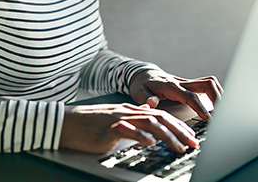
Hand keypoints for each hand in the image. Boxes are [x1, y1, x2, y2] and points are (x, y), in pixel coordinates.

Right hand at [60, 103, 200, 153]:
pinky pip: (126, 130)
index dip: (177, 125)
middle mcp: (127, 112)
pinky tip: (150, 143)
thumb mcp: (114, 124)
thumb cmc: (87, 126)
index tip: (190, 136)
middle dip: (180, 131)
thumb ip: (132, 126)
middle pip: (160, 117)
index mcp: (130, 111)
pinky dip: (140, 136)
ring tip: (179, 146)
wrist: (64, 123)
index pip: (160, 115)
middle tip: (193, 143)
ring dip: (167, 135)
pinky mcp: (106, 128)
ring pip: (149, 123)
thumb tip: (149, 136)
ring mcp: (117, 118)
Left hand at [130, 70, 222, 120]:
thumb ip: (145, 98)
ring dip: (219, 93)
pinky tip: (217, 104)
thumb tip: (151, 102)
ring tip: (224, 109)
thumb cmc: (141, 85)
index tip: (208, 118)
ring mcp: (187, 82)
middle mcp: (182, 82)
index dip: (200, 107)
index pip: (190, 96)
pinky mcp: (190, 84)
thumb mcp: (138, 92)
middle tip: (223, 113)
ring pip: (209, 82)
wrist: (143, 74)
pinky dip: (215, 93)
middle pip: (206, 84)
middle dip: (217, 97)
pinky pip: (207, 85)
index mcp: (171, 87)